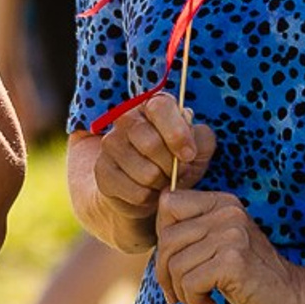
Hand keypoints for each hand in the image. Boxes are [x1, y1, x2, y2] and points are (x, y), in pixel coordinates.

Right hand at [89, 96, 217, 239]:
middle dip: (172, 165)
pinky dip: (149, 198)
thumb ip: (202, 140)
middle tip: (178, 172)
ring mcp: (110, 144)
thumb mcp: (197, 149)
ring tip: (163, 181)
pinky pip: (136, 192)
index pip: (160, 107)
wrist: (148, 188)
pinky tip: (149, 191)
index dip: (177, 133)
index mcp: (151, 105)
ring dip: (161, 183)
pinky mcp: (103, 171)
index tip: (189, 155)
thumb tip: (192, 140)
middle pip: (151, 143)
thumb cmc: (176, 161)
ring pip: (146, 172)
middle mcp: (126, 119)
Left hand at [155, 187, 304, 303]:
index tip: (176, 262)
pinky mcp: (233, 260)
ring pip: (174, 264)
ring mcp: (231, 234)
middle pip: (166, 239)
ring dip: (182, 293)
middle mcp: (227, 211)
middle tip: (180, 294)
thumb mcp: (220, 245)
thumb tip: (153, 239)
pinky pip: (189, 283)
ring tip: (201, 301)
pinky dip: (195, 302)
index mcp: (222, 202)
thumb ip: (191, 234)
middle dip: (165, 273)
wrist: (294, 297)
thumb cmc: (250, 277)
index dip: (162, 236)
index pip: (168, 204)